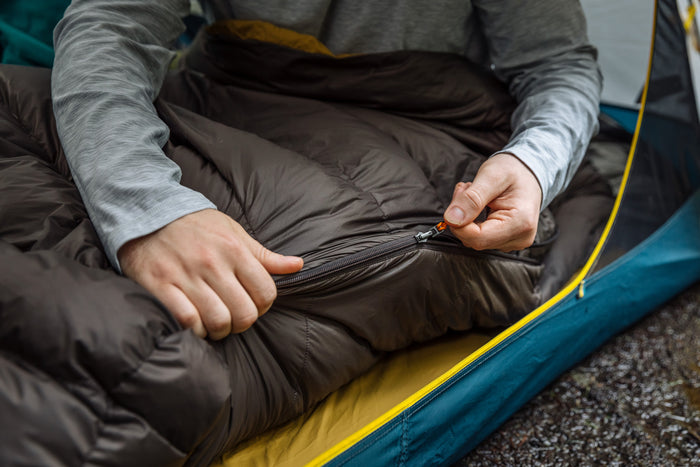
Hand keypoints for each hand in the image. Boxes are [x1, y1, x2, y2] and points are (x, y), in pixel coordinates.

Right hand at [118, 209, 302, 339]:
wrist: (146, 211)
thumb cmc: (196, 226)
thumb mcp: (234, 232)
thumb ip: (264, 255)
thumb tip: (297, 265)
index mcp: (234, 249)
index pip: (266, 293)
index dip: (263, 306)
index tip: (252, 305)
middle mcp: (212, 263)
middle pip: (244, 313)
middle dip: (242, 323)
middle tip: (233, 318)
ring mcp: (185, 275)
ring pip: (218, 321)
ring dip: (220, 330)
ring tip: (215, 323)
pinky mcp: (160, 286)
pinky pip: (186, 321)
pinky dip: (195, 330)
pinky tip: (195, 323)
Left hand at [443, 153, 541, 251]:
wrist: (526, 172)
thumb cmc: (514, 170)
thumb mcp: (491, 175)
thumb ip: (471, 198)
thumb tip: (451, 219)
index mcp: (520, 223)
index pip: (477, 238)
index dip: (459, 221)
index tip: (460, 194)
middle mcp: (519, 237)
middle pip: (473, 239)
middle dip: (462, 215)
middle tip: (467, 189)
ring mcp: (512, 241)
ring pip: (472, 238)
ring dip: (465, 216)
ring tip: (474, 192)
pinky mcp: (505, 240)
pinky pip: (478, 236)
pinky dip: (471, 220)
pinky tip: (477, 203)